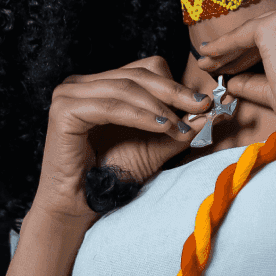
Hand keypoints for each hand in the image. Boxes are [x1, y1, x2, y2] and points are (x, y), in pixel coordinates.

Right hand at [35, 56, 213, 223]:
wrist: (81, 206)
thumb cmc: (112, 176)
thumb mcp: (154, 146)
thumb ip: (177, 128)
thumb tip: (211, 112)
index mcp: (99, 85)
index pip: (144, 69)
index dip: (174, 84)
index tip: (202, 103)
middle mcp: (80, 83)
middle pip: (138, 74)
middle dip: (174, 92)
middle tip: (201, 106)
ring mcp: (69, 94)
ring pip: (126, 87)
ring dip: (159, 106)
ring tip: (179, 125)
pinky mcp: (64, 110)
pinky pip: (110, 106)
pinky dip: (140, 115)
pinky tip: (161, 126)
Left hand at [195, 0, 275, 133]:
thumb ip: (261, 77)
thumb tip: (233, 82)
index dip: (259, 47)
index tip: (240, 57)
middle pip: (268, 29)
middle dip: (242, 50)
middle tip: (218, 64)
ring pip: (253, 31)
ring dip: (230, 51)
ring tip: (210, 65)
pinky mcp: (275, 24)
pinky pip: (241, 36)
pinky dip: (223, 48)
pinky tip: (209, 58)